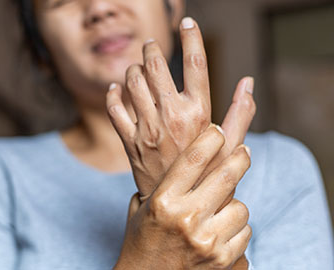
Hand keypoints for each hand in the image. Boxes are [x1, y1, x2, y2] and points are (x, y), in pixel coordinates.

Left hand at [106, 17, 255, 200]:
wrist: (179, 207)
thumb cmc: (208, 175)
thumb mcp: (231, 146)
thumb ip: (240, 112)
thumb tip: (247, 82)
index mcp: (198, 113)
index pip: (195, 63)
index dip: (191, 37)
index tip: (188, 23)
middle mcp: (170, 117)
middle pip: (155, 67)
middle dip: (151, 49)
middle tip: (151, 45)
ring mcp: (147, 129)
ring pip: (132, 83)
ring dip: (132, 68)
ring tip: (137, 67)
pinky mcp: (129, 142)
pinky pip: (114, 108)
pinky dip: (112, 94)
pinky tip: (116, 88)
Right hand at [114, 127, 251, 269]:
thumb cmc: (141, 241)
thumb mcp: (140, 208)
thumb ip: (161, 184)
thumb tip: (186, 158)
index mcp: (163, 201)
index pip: (194, 157)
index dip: (211, 138)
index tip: (218, 132)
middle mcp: (186, 218)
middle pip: (227, 175)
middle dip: (240, 158)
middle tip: (244, 152)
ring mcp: (207, 241)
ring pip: (241, 207)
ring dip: (234, 206)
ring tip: (220, 212)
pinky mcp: (223, 261)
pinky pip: (245, 233)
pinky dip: (237, 231)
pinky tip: (222, 234)